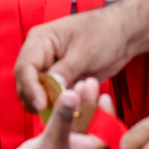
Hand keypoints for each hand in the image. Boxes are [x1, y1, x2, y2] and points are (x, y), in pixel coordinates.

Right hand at [0, 79, 112, 148]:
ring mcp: (64, 141)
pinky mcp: (49, 139)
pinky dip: (59, 108)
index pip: (105, 128)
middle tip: (89, 80)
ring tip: (75, 83)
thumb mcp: (55, 141)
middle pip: (90, 118)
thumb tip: (72, 93)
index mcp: (89, 148)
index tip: (104, 95)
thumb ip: (63, 116)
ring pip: (74, 117)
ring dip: (75, 102)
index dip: (107, 112)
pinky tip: (57, 94)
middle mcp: (79, 144)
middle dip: (90, 100)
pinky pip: (58, 119)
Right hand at [14, 8, 134, 114]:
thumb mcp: (85, 51)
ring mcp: (49, 68)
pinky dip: (59, 105)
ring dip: (48, 104)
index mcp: (40, 40)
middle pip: (27, 83)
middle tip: (52, 115)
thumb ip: (66, 70)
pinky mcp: (60, 80)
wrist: (122, 34)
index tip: (41, 105)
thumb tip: (50, 87)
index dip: (30, 88)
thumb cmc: (104, 33)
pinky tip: (72, 110)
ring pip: (38, 93)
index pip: (25, 67)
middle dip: (36, 100)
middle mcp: (39, 55)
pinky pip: (52, 96)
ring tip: (66, 112)